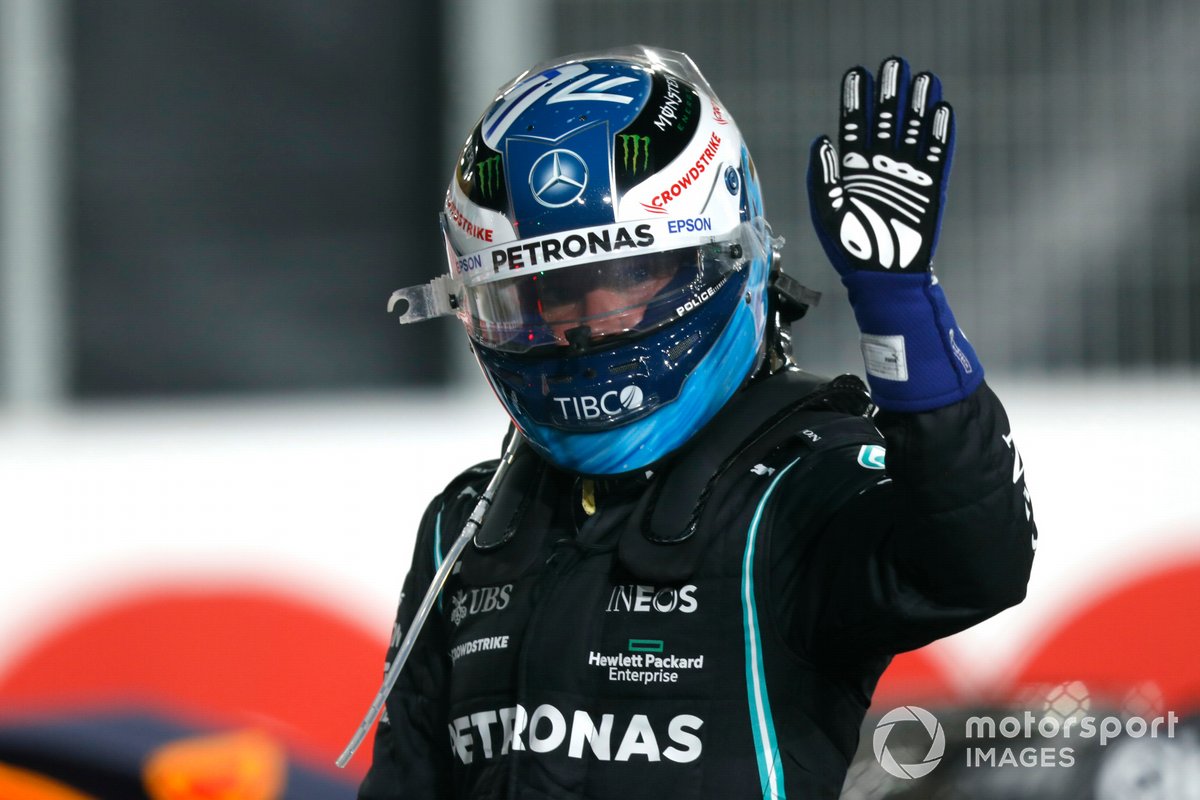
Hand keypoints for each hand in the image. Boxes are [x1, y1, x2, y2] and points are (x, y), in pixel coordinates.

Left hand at [808, 57, 953, 274]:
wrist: (884, 276)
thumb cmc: (850, 248)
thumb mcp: (826, 212)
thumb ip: (823, 175)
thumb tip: (821, 139)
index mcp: (852, 170)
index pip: (854, 126)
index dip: (856, 100)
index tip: (857, 73)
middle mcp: (880, 166)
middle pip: (887, 120)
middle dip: (890, 92)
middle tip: (894, 63)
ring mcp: (906, 175)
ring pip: (913, 131)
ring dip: (918, 104)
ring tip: (924, 78)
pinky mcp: (930, 187)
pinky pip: (937, 155)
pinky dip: (940, 133)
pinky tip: (942, 109)